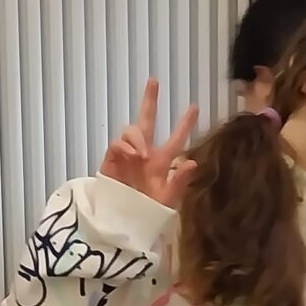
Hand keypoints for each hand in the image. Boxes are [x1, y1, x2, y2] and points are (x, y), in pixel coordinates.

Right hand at [100, 79, 197, 208]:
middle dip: (149, 101)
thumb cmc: (147, 214)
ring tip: (142, 153)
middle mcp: (145, 154)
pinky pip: (117, 144)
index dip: (184, 124)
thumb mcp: (166, 201)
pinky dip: (125, 145)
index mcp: (162, 162)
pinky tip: (132, 154)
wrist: (123, 224)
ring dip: (137, 137)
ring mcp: (127, 155)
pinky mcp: (111, 160)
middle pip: (147, 121)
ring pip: (132, 130)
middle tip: (153, 81)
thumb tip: (192, 162)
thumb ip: (179, 182)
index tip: (194, 106)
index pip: (176, 139)